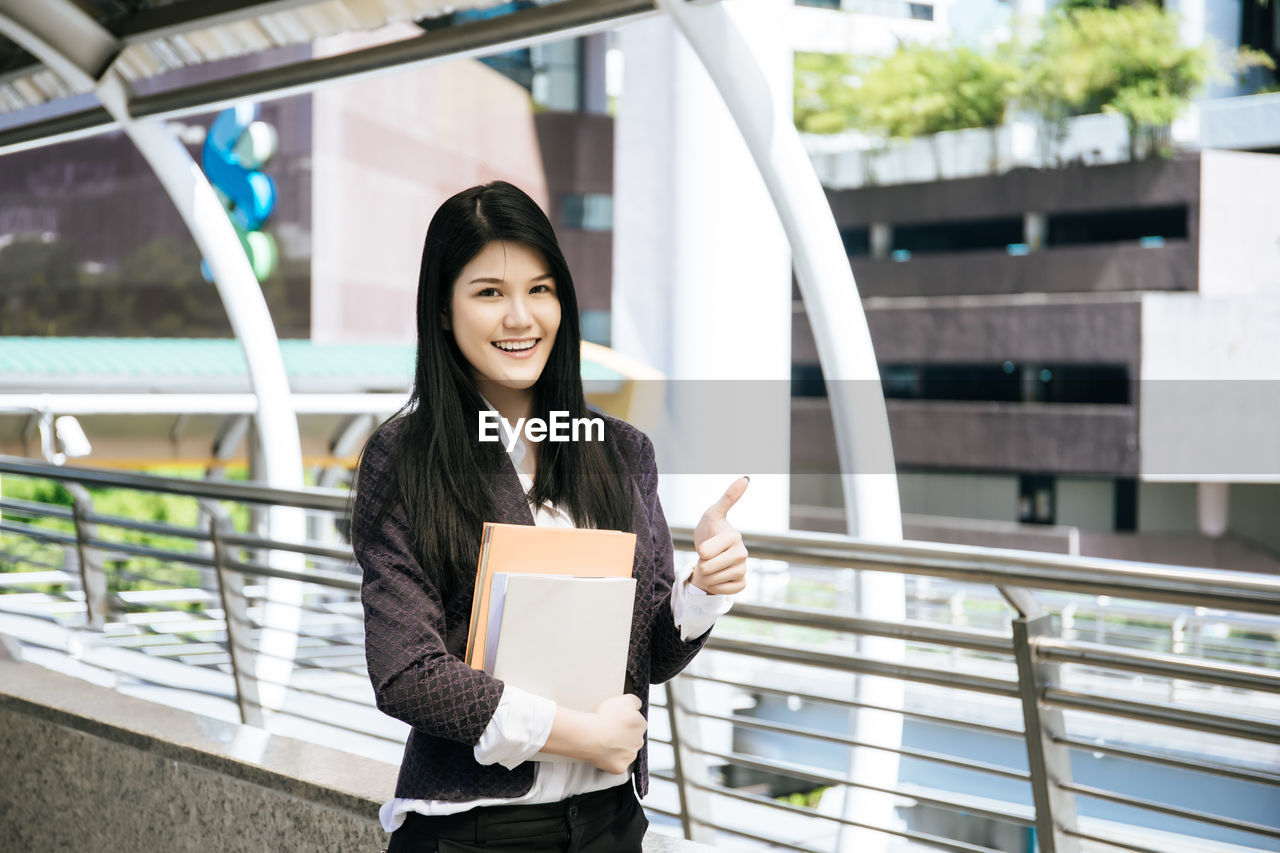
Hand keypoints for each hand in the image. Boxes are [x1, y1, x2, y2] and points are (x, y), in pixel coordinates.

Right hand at [587, 694, 646, 773]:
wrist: (592, 736)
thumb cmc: (605, 717)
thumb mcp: (624, 699)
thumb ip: (635, 701)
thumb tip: (638, 706)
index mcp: (641, 724)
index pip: (637, 722)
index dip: (626, 721)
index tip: (616, 720)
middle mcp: (639, 741)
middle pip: (633, 738)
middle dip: (625, 735)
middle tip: (610, 731)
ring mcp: (630, 755)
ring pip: (627, 752)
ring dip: (619, 748)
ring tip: (605, 742)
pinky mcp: (620, 767)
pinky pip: (618, 764)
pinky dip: (612, 761)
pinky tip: (604, 754)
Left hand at [691, 476, 749, 594]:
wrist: (708, 555)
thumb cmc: (709, 532)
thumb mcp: (712, 514)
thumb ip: (728, 498)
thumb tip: (745, 478)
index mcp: (734, 537)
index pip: (705, 552)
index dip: (700, 550)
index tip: (706, 545)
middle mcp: (743, 553)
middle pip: (708, 568)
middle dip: (702, 565)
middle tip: (707, 558)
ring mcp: (743, 569)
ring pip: (713, 580)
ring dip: (707, 576)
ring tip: (711, 567)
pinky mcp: (742, 583)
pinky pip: (723, 590)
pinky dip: (715, 586)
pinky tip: (719, 577)